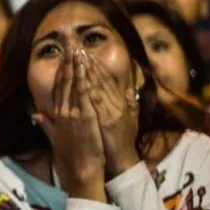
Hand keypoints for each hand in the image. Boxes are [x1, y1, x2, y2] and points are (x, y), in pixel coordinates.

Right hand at [34, 52, 105, 200]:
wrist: (80, 174)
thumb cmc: (70, 161)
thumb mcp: (55, 141)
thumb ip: (47, 125)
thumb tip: (35, 115)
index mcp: (58, 117)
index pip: (58, 89)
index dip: (60, 71)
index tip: (63, 57)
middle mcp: (63, 112)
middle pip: (63, 81)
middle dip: (66, 61)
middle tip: (68, 43)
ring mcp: (73, 114)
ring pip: (72, 84)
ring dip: (74, 64)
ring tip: (76, 47)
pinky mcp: (84, 117)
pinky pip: (83, 93)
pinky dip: (82, 77)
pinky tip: (83, 65)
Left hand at [78, 50, 139, 176]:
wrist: (124, 161)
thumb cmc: (123, 142)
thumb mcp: (129, 120)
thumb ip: (129, 103)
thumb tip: (131, 89)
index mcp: (119, 104)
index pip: (106, 81)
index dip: (96, 67)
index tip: (86, 54)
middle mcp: (116, 105)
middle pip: (102, 80)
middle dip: (90, 64)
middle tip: (78, 48)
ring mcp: (113, 112)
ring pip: (99, 87)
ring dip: (89, 72)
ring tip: (79, 57)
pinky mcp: (108, 121)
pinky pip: (98, 103)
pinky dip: (91, 89)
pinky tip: (83, 79)